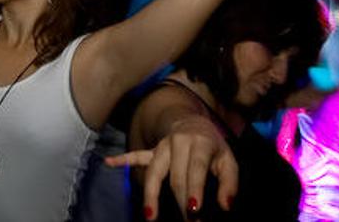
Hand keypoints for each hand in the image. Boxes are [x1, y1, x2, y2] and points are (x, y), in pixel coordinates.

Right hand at [105, 115, 236, 220]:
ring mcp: (162, 147)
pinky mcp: (152, 151)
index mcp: (199, 143)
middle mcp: (178, 143)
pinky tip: (109, 162)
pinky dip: (122, 159)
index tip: (193, 210)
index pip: (194, 169)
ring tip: (151, 216)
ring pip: (153, 171)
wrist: (194, 124)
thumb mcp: (229, 161)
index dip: (194, 189)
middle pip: (174, 176)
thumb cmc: (213, 148)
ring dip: (151, 194)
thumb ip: (229, 183)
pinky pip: (136, 156)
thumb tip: (226, 205)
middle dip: (179, 201)